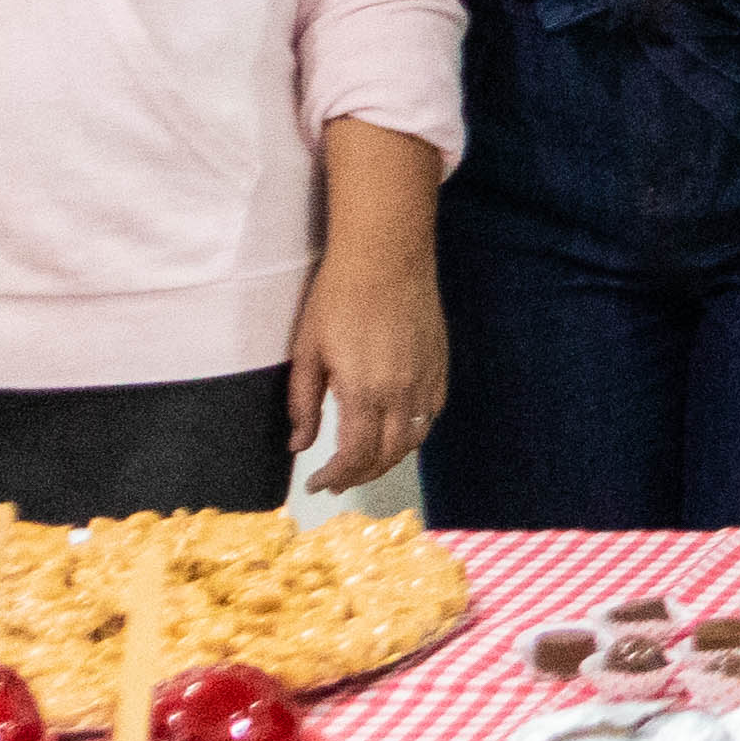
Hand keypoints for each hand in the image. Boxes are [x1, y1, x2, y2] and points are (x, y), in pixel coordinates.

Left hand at [283, 236, 446, 495]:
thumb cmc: (339, 297)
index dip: (335, 477)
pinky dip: (413, 434)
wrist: (386, 256)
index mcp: (363, 392)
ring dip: (388, 459)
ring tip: (364, 463)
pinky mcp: (440, 366)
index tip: (317, 484)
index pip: (354, 456)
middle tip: (337, 481)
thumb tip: (299, 445)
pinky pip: (431, 415)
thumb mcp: (308, 351)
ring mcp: (426, 380)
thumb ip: (304, 403)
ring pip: (414, 440)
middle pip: (387, 456)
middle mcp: (401, 393)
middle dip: (361, 476)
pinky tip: (395, 431)